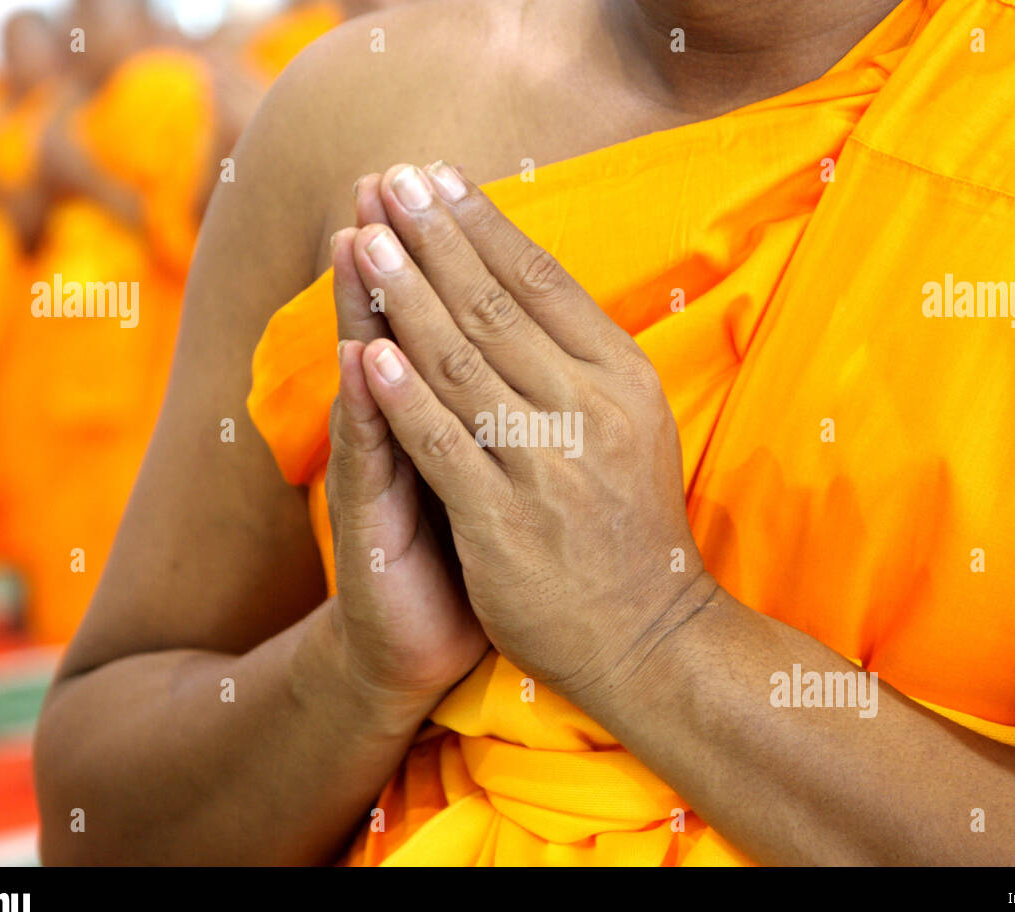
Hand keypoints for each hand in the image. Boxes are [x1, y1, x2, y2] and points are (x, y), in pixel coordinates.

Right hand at [324, 184, 488, 707]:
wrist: (424, 643)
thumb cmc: (474, 551)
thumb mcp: (496, 471)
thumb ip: (500, 405)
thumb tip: (544, 341)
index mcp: (447, 409)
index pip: (445, 315)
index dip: (448, 251)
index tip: (449, 181)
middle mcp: (403, 425)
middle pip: (403, 323)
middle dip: (404, 252)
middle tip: (388, 178)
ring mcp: (379, 466)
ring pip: (374, 373)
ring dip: (366, 304)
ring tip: (360, 236)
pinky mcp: (366, 517)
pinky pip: (371, 452)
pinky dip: (370, 404)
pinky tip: (364, 353)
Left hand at [342, 161, 715, 701]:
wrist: (648, 632)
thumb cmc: (628, 521)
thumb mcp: (632, 423)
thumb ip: (583, 356)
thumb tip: (526, 276)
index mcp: (623, 378)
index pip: (543, 281)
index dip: (482, 223)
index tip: (436, 176)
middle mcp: (592, 410)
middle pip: (497, 307)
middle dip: (434, 238)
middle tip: (388, 180)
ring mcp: (549, 466)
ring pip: (464, 364)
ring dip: (408, 298)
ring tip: (365, 241)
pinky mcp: (506, 522)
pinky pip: (445, 446)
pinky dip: (403, 398)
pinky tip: (367, 353)